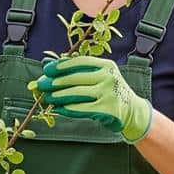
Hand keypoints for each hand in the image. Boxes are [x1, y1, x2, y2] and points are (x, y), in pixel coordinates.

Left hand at [35, 56, 152, 142]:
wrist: (131, 111)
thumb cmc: (109, 91)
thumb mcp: (97, 76)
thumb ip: (74, 70)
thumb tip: (45, 63)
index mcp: (106, 65)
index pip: (79, 61)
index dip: (61, 65)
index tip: (46, 69)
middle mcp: (109, 77)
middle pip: (76, 78)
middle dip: (55, 81)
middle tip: (41, 84)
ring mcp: (109, 94)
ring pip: (77, 93)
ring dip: (58, 95)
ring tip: (47, 97)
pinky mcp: (107, 110)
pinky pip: (81, 108)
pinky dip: (67, 109)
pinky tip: (58, 108)